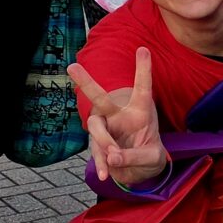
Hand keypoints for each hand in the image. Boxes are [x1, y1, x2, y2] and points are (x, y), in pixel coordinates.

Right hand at [67, 48, 165, 185]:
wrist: (140, 172)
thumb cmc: (150, 156)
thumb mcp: (151, 157)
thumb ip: (134, 156)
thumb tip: (112, 157)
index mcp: (140, 110)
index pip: (142, 87)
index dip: (143, 69)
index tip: (143, 49)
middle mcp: (120, 115)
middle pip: (100, 98)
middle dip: (86, 82)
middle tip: (72, 67)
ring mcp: (107, 129)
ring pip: (96, 128)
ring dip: (104, 142)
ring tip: (115, 158)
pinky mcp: (99, 145)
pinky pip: (96, 151)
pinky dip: (101, 163)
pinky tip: (105, 174)